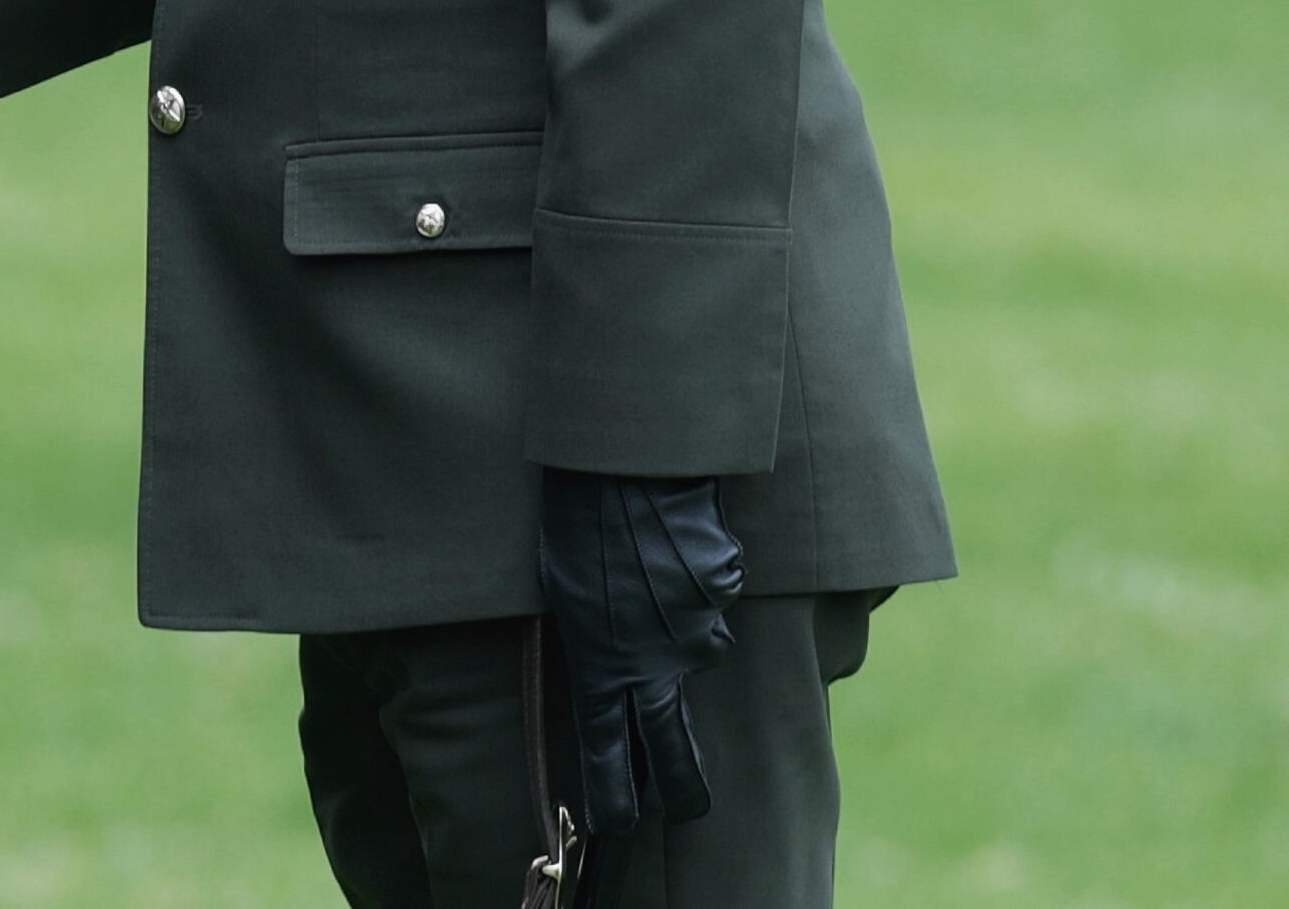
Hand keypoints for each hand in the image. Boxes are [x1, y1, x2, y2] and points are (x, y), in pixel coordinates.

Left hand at [537, 471, 743, 835]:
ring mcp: (697, 630)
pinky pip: (717, 595)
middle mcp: (656, 662)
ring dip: (685, 630)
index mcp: (601, 664)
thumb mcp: (564, 593)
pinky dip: (702, 579)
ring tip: (654, 576)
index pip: (605, 752)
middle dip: (681, 789)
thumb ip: (592, 643)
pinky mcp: (725, 592)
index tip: (612, 827)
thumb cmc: (576, 522)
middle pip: (674, 751)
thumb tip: (611, 669)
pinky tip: (678, 544)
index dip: (610, 796)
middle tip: (686, 808)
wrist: (621, 462)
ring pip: (701, 650)